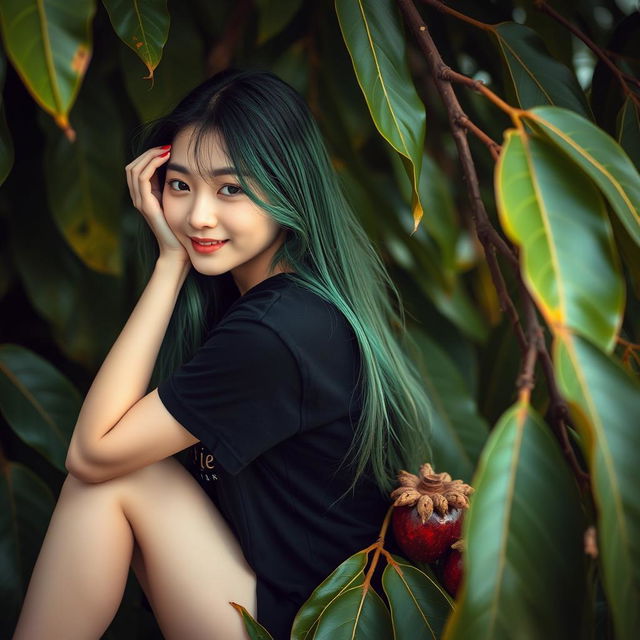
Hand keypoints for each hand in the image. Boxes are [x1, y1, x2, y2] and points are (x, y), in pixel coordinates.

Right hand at [125, 146, 188, 264]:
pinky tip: (167, 158)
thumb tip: (187, 171)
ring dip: (150, 155)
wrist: (179, 252)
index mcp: (146, 197)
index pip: (138, 168)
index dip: (150, 155)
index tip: (169, 147)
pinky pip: (142, 179)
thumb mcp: (180, 205)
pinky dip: (151, 164)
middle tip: (167, 144)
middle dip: (148, 152)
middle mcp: (139, 199)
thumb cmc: (184, 231)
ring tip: (166, 148)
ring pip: (134, 169)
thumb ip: (177, 190)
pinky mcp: (146, 206)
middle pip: (133, 166)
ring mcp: (141, 202)